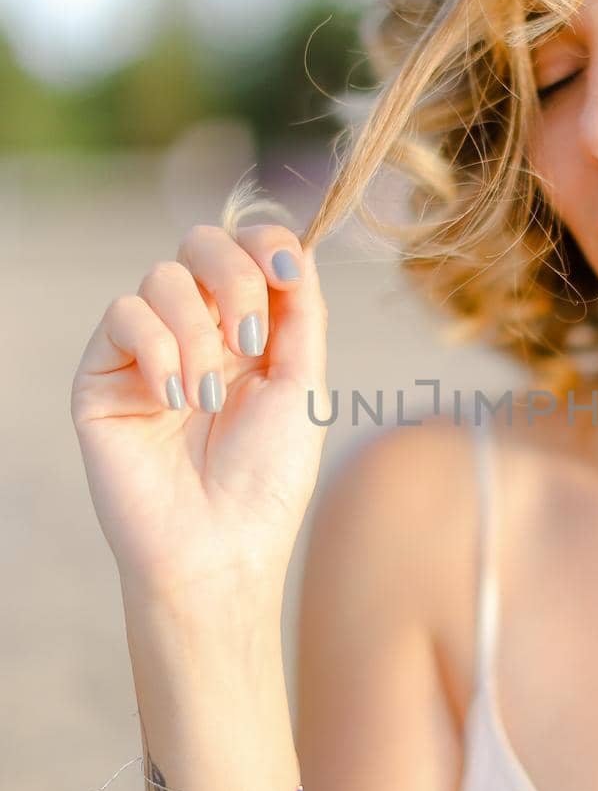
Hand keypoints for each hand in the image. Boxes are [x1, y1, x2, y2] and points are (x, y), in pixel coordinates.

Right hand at [70, 224, 329, 604]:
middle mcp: (197, 332)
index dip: (265, 242)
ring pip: (163, 277)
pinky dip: (156, 350)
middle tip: (250, 343)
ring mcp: (147, 351)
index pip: (248, 250)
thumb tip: (296, 246)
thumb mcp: (302, 387)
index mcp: (250, 333)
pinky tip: (173, 402)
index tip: (286, 269)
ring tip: (207, 399)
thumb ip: (301, 313)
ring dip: (196, 332)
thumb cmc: (265, 482)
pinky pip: (123, 316)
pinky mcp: (102, 375)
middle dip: (234, 278)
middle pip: (203, 244)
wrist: (217, 549)